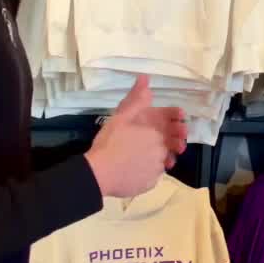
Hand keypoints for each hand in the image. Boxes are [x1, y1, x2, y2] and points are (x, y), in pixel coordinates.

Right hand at [84, 75, 187, 197]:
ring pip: (158, 162)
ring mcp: (156, 170)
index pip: (166, 132)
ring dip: (150, 160)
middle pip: (163, 147)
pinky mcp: (150, 185)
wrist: (98, 173)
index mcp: (156, 135)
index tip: (144, 134)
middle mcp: (161, 152)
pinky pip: (151, 176)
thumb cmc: (109, 143)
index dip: (157, 131)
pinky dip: (145, 173)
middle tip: (133, 147)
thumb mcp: (121, 117)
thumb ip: (136, 99)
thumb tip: (145, 78)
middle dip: (153, 145)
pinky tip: (131, 170)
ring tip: (131, 159)